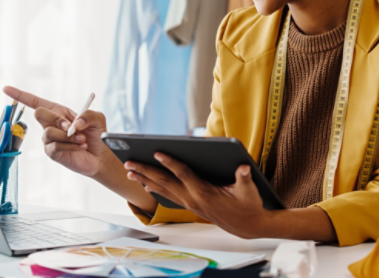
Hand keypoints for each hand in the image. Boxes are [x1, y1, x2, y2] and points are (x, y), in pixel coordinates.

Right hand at [3, 86, 108, 176]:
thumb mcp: (98, 118)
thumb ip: (88, 114)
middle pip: (39, 113)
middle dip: (56, 119)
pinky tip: (80, 147)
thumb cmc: (96, 135)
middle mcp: (50, 124)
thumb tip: (75, 122)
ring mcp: (49, 139)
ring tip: (81, 140)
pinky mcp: (52, 152)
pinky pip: (55, 146)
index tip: (5, 89)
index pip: (35, 102)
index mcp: (58, 112)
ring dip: (68, 136)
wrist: (101, 155)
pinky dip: (71, 145)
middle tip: (72, 127)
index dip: (20, 95)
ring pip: (48, 132)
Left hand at [124, 153, 274, 238]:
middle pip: (165, 182)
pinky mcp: (190, 206)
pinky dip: (156, 190)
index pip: (183, 174)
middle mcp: (192, 199)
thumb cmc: (248, 205)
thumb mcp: (249, 190)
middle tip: (129, 163)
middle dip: (146, 172)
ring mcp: (189, 203)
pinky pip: (168, 196)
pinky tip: (147, 186)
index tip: (157, 152)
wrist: (248, 226)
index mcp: (204, 192)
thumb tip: (243, 167)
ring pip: (163, 190)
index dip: (170, 162)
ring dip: (145, 180)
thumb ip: (244, 177)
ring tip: (130, 172)